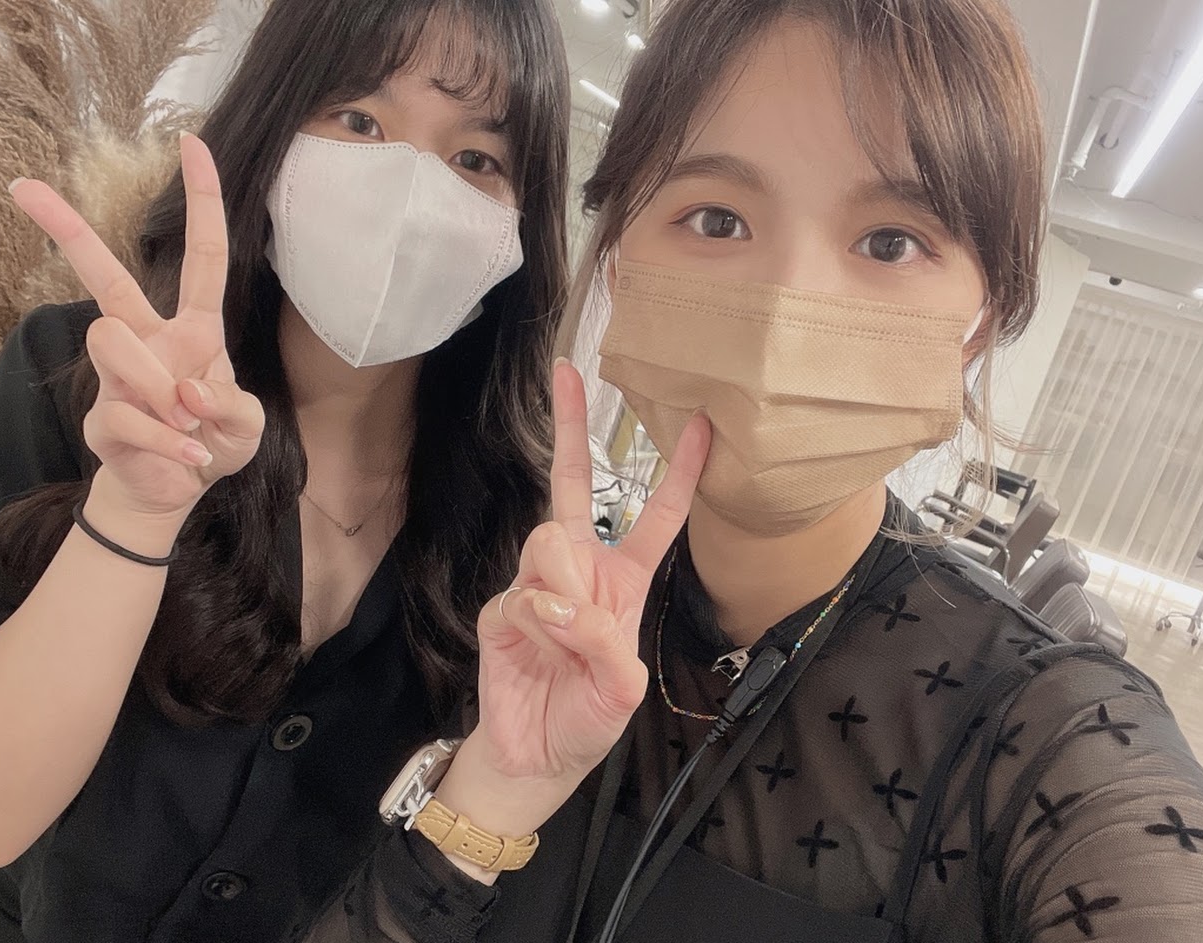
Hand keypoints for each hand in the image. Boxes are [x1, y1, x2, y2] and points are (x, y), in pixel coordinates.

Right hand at [9, 133, 264, 520]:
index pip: (202, 258)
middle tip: (24, 187)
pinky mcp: (101, 415)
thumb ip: (231, 405)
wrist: (175, 492)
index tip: (192, 142)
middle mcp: (149, 340)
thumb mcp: (246, 426)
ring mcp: (119, 375)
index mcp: (194, 330)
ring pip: (111, 338)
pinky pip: (125, 413)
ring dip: (158, 388)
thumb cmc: (212, 443)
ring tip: (186, 424)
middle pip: (106, 277)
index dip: (202, 203)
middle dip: (68, 230)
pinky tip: (188, 458)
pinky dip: (167, 442)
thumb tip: (187, 390)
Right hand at [470, 361, 710, 789]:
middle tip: (566, 371)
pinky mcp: (501, 608)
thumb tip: (557, 600)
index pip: (654, 515)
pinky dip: (536, 623)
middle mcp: (579, 569)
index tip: (701, 424)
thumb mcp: (622, 688)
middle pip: (576, 484)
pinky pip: (522, 595)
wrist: (536, 755)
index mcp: (624, 579)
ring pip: (548, 540)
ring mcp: (536, 584)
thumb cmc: (588, 717)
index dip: (680, 472)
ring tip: (563, 635)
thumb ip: (601, 641)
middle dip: (570, 425)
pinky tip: (537, 649)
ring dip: (562, 587)